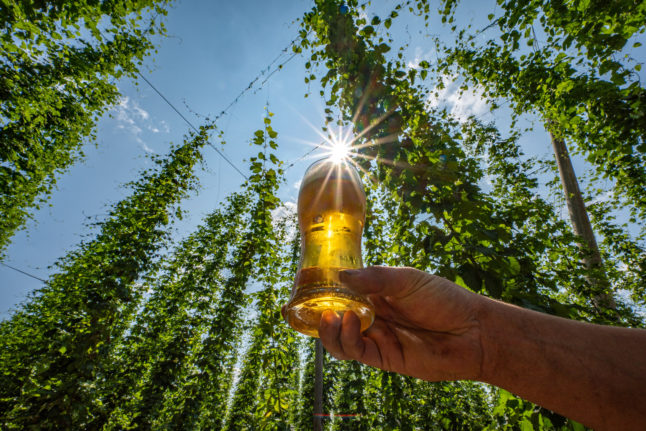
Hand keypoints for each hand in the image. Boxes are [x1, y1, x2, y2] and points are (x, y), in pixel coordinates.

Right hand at [318, 266, 483, 381]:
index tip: (311, 285)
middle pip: (337, 319)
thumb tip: (342, 277)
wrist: (473, 331)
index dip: (326, 292)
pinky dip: (346, 339)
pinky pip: (357, 352)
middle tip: (315, 306)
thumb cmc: (444, 299)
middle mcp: (374, 317)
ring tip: (330, 316)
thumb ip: (376, 278)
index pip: (344, 294)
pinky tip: (348, 322)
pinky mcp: (385, 358)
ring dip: (329, 330)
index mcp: (378, 295)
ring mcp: (378, 338)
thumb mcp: (408, 279)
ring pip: (341, 339)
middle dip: (321, 314)